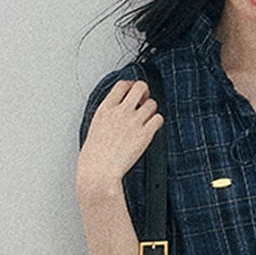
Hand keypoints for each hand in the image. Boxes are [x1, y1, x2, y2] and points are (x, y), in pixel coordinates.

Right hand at [77, 78, 163, 194]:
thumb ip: (109, 113)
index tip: (134, 91)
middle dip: (145, 92)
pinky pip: (159, 119)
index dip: (131, 85)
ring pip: (153, 103)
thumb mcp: (96, 125)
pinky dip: (157, 122)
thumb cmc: (96, 153)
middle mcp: (120, 111)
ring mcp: (134, 122)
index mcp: (106, 108)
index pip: (122, 84)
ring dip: (152, 110)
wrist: (99, 170)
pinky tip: (151, 129)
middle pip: (140, 87)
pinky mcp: (145, 134)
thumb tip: (121, 107)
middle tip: (144, 101)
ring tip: (146, 119)